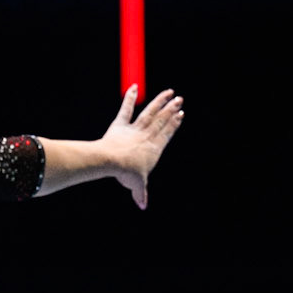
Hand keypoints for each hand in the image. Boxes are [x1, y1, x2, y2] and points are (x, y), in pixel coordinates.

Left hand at [102, 84, 183, 209]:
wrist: (112, 161)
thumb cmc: (127, 173)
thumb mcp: (137, 185)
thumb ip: (141, 193)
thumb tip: (142, 206)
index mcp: (154, 149)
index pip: (167, 134)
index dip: (174, 124)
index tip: (181, 114)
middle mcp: (147, 136)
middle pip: (162, 120)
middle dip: (171, 109)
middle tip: (180, 99)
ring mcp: (135, 129)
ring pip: (150, 112)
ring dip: (160, 101)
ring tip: (169, 91)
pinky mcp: (120, 124)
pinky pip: (126, 109)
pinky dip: (130, 97)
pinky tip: (134, 87)